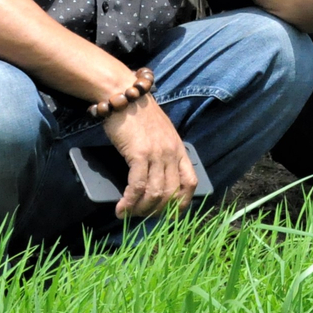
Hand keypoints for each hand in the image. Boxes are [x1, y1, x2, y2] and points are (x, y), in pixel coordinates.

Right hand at [103, 96, 196, 220]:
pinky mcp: (139, 154)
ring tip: (129, 215)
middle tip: (142, 217)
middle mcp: (172, 153)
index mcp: (179, 149)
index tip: (171, 215)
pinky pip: (137, 186)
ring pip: (155, 193)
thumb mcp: (159, 134)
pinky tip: (121, 208)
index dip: (183, 203)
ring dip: (141, 210)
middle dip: (157, 211)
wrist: (125, 95)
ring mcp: (157, 154)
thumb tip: (153, 181)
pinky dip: (129, 201)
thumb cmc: (137, 115)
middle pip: (171, 193)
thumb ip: (162, 154)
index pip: (190, 182)